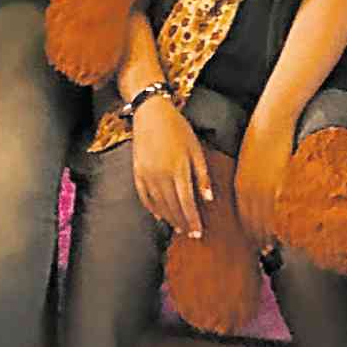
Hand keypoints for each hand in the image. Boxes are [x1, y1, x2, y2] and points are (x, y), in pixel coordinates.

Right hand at [131, 96, 211, 236]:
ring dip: (169, 218)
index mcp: (178, 170)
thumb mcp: (196, 149)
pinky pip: (144, 197)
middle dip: (182, 222)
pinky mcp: (137, 172)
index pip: (187, 203)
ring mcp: (147, 175)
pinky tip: (159, 215)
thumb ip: (202, 175)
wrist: (151, 113)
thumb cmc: (177, 129)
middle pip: (172, 207)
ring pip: (158, 205)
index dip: (193, 219)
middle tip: (190, 233)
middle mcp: (161, 176)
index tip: (198, 231)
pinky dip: (152, 208)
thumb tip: (209, 198)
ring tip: (177, 226)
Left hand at [235, 109, 293, 251]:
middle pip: (251, 222)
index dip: (246, 230)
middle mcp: (249, 190)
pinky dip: (279, 223)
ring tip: (270, 248)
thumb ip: (248, 180)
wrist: (273, 121)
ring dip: (267, 235)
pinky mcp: (279, 183)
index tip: (251, 240)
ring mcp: (265, 187)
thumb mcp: (248, 161)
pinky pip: (278, 210)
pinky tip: (284, 232)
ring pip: (264, 219)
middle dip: (256, 237)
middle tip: (262, 251)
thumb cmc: (260, 137)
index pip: (242, 215)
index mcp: (240, 184)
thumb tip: (252, 192)